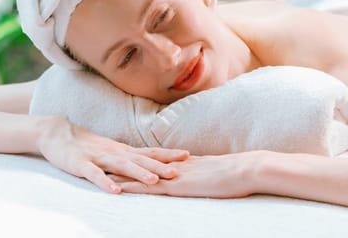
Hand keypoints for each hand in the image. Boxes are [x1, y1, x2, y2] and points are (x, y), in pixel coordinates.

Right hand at [36, 117, 188, 193]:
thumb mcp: (112, 151)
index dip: (168, 154)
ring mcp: (98, 157)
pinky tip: (115, 191)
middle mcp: (114, 152)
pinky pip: (94, 175)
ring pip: (122, 166)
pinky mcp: (81, 164)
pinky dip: (105, 182)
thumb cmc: (88, 146)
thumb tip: (152, 164)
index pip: (149, 151)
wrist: (57, 134)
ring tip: (154, 181)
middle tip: (179, 172)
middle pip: (141, 159)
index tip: (188, 156)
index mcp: (123, 150)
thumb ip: (129, 158)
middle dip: (160, 166)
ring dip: (139, 174)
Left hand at [113, 151, 267, 198]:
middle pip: (145, 163)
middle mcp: (178, 167)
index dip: (143, 159)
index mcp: (189, 163)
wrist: (247, 169)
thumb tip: (212, 174)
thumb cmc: (241, 173)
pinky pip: (149, 188)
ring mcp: (176, 176)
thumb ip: (213, 172)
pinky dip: (133, 188)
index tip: (128, 157)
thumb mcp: (223, 172)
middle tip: (105, 160)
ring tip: (101, 172)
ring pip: (142, 174)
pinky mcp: (177, 187)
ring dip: (122, 174)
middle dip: (125, 163)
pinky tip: (118, 190)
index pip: (160, 160)